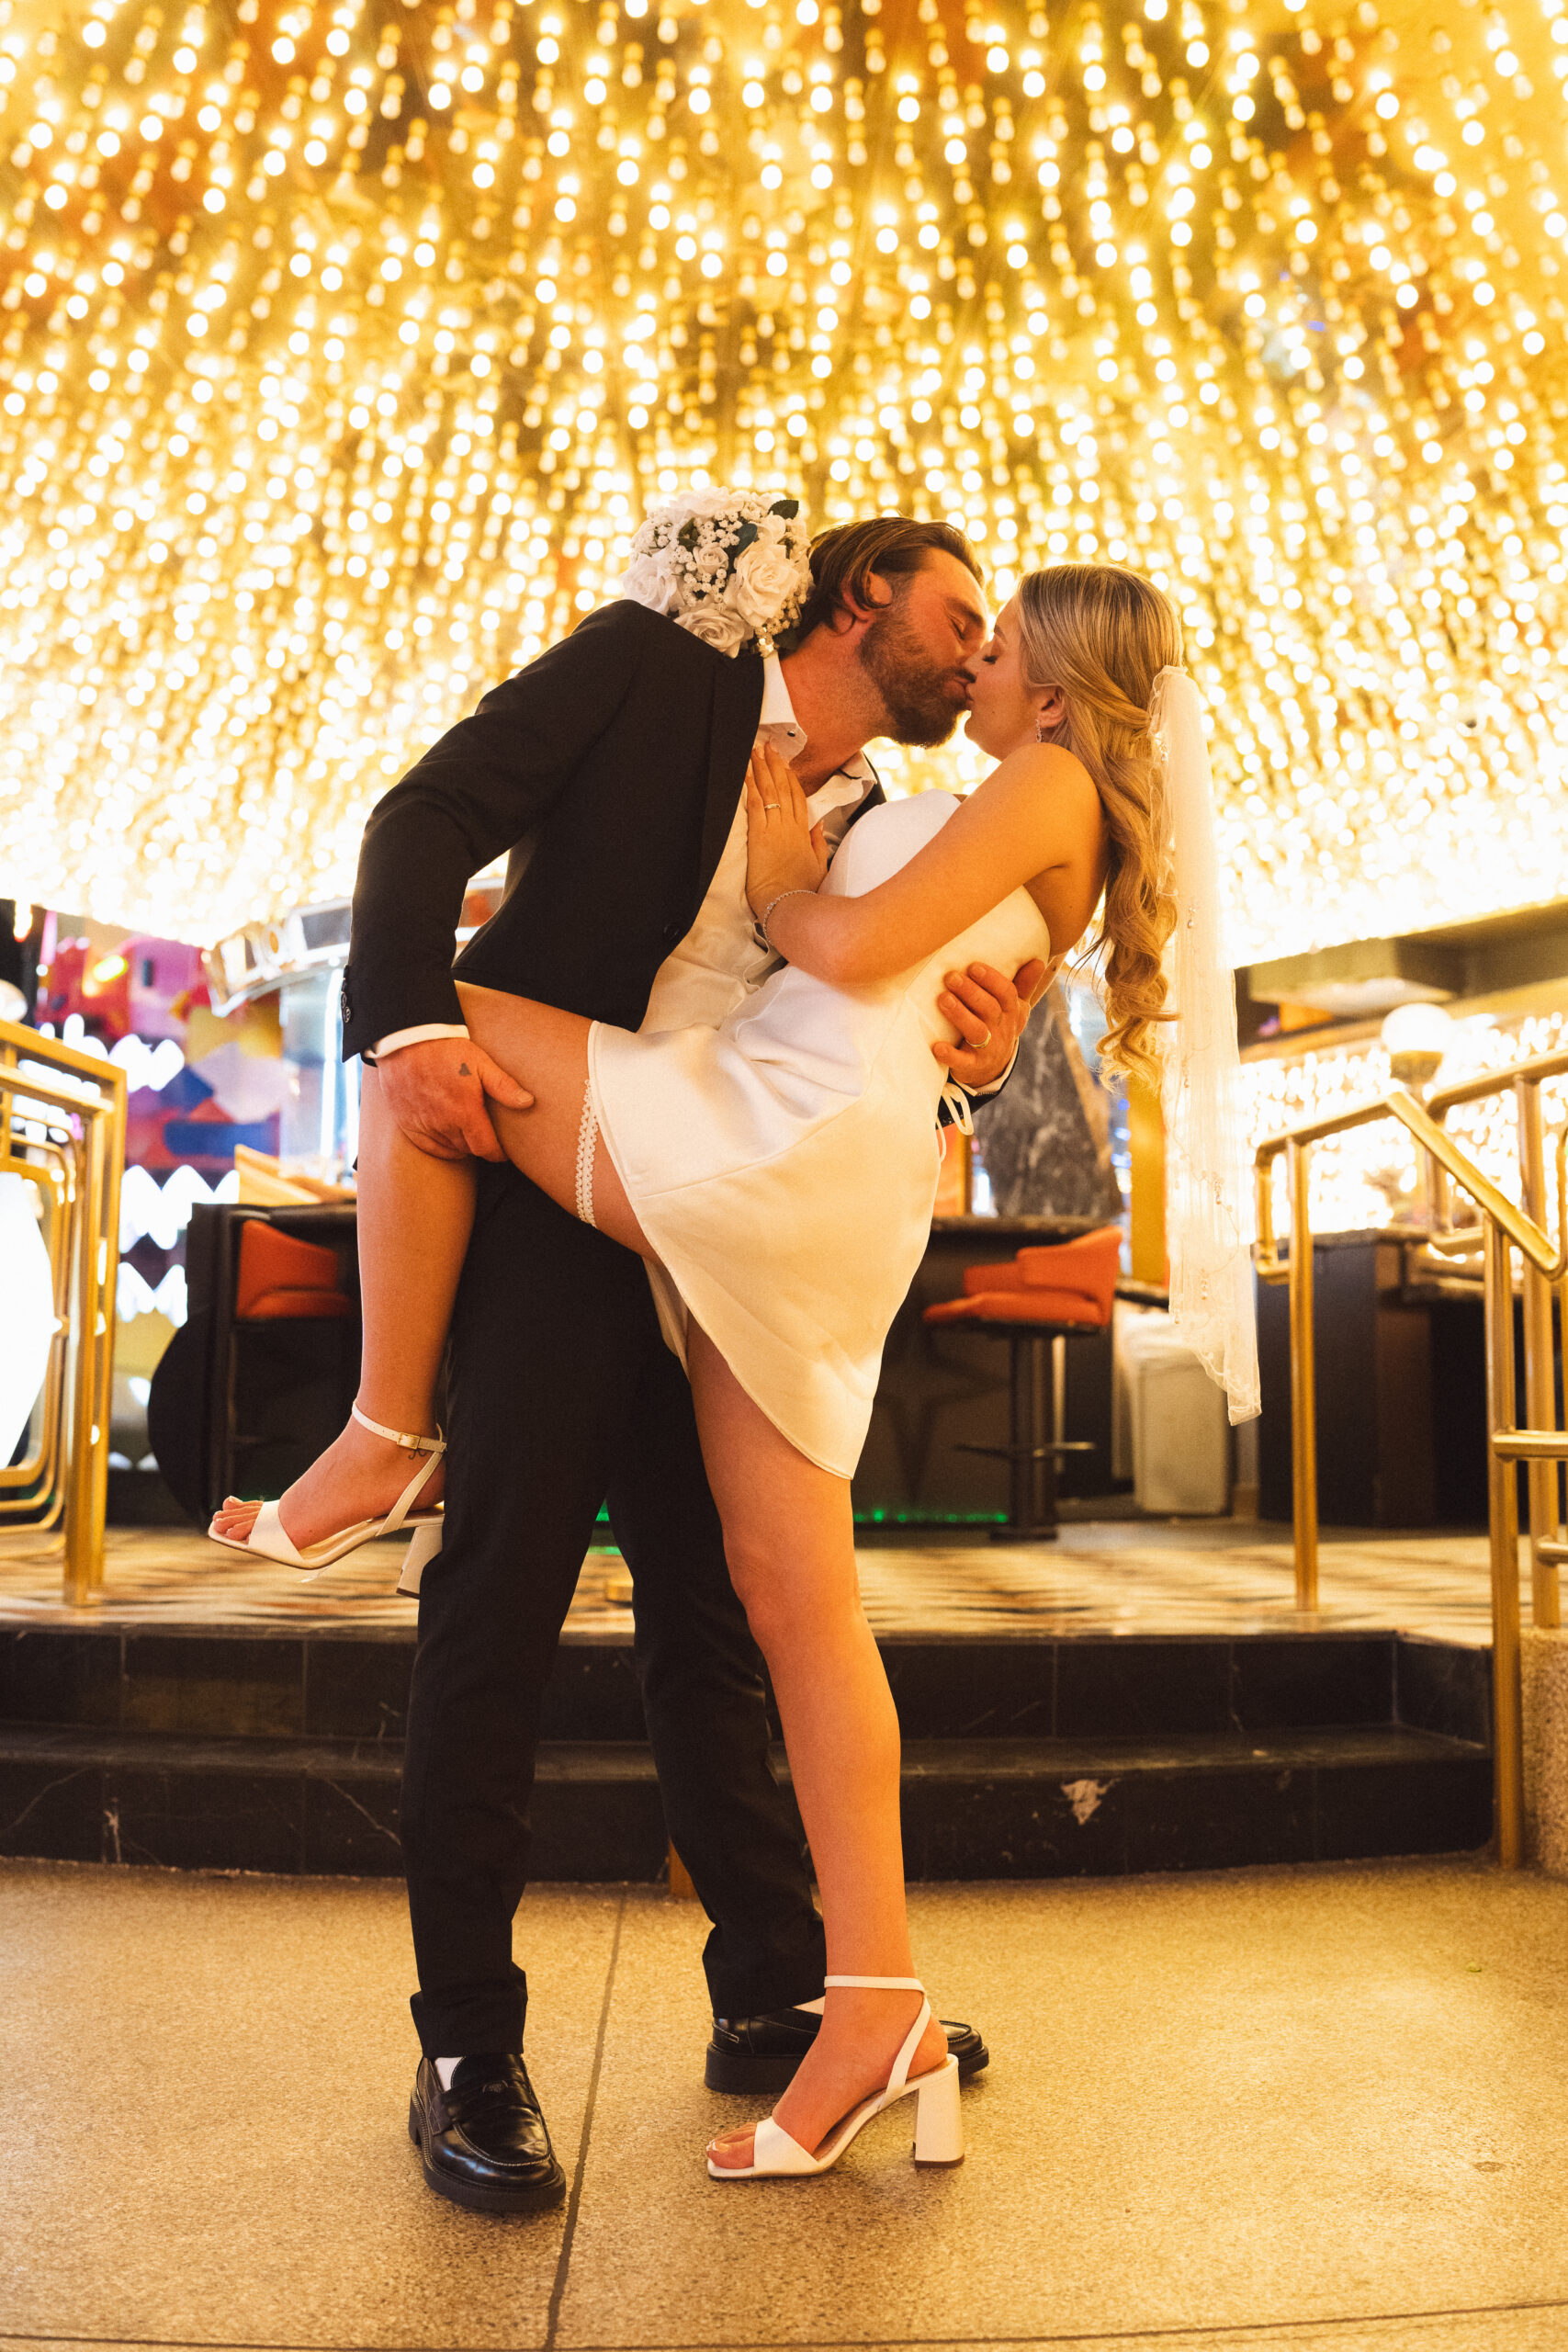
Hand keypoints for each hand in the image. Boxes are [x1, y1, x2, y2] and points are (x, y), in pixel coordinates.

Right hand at [373, 1035, 532, 1162]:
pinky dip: (441, 1147)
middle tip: (488, 1136)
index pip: (486, 1148)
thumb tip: (528, 1103)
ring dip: (462, 1146)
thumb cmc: (448, 1050)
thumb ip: (504, 1086)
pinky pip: (428, 1147)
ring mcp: (422, 1125)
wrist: (407, 1040)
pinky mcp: (406, 1123)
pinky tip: (448, 1137)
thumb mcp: (481, 1063)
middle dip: (481, 1146)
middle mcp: (442, 1124)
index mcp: (464, 1112)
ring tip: (470, 1134)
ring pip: (449, 1149)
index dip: (498, 1153)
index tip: (504, 1151)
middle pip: (469, 1150)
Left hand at [745, 742, 826, 924]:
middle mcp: (790, 827)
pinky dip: (751, 786)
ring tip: (756, 750)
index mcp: (804, 834)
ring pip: (770, 791)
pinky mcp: (759, 836)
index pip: (798, 799)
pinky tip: (746, 771)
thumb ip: (818, 844)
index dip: (791, 779)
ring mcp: (775, 829)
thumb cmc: (801, 892)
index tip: (785, 763)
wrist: (786, 905)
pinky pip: (756, 804)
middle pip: (784, 789)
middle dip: (776, 766)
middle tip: (769, 746)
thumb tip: (818, 825)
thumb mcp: (819, 867)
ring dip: (762, 769)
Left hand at [931, 957, 1050, 1091]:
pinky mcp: (972, 1066)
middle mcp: (1002, 1029)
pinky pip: (962, 1061)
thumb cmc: (1000, 1027)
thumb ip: (1024, 985)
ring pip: (977, 1031)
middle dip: (971, 992)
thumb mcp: (1015, 1008)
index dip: (991, 979)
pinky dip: (950, 1055)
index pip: (1007, 993)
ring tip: (943, 999)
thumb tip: (1039, 961)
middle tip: (951, 977)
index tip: (973, 967)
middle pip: (989, 1009)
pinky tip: (937, 1047)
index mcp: (1012, 1012)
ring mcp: (988, 1049)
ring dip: (960, 1015)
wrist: (992, 1069)